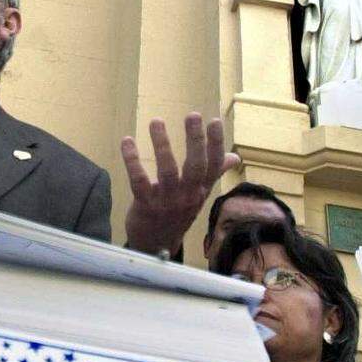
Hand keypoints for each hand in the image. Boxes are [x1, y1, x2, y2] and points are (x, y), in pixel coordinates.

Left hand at [121, 114, 240, 255]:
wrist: (157, 246)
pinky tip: (127, 141)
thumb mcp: (199, 194)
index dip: (215, 144)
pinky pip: (138, 181)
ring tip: (156, 121)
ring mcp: (167, 201)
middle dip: (195, 141)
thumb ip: (215, 173)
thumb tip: (234, 156)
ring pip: (167, 171)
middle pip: (195, 167)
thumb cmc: (179, 212)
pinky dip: (132, 161)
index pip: (213, 165)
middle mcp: (188, 195)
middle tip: (193, 115)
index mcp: (201, 190)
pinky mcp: (145, 205)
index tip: (215, 120)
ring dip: (161, 145)